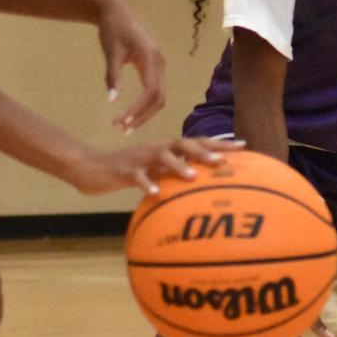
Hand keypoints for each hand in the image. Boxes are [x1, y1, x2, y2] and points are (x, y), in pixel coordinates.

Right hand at [59, 137, 239, 195]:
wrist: (92, 167)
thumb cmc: (130, 172)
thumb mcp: (156, 172)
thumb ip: (177, 173)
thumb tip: (205, 185)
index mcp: (169, 149)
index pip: (199, 142)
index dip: (220, 144)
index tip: (244, 146)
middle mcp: (158, 149)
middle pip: (184, 143)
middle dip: (205, 151)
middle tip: (223, 161)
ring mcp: (141, 157)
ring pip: (162, 156)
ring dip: (178, 165)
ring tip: (193, 176)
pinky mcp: (124, 169)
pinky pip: (136, 176)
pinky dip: (146, 183)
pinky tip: (154, 194)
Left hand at [96, 0, 165, 131]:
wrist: (116, 12)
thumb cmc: (112, 30)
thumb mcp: (111, 53)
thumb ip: (112, 76)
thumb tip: (111, 101)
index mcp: (151, 59)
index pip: (151, 92)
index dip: (138, 110)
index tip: (122, 122)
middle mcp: (160, 64)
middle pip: (159, 98)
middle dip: (142, 116)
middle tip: (122, 129)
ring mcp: (160, 65)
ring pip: (159, 96)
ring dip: (144, 113)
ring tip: (124, 125)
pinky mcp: (155, 67)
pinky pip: (155, 90)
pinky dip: (145, 104)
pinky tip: (130, 112)